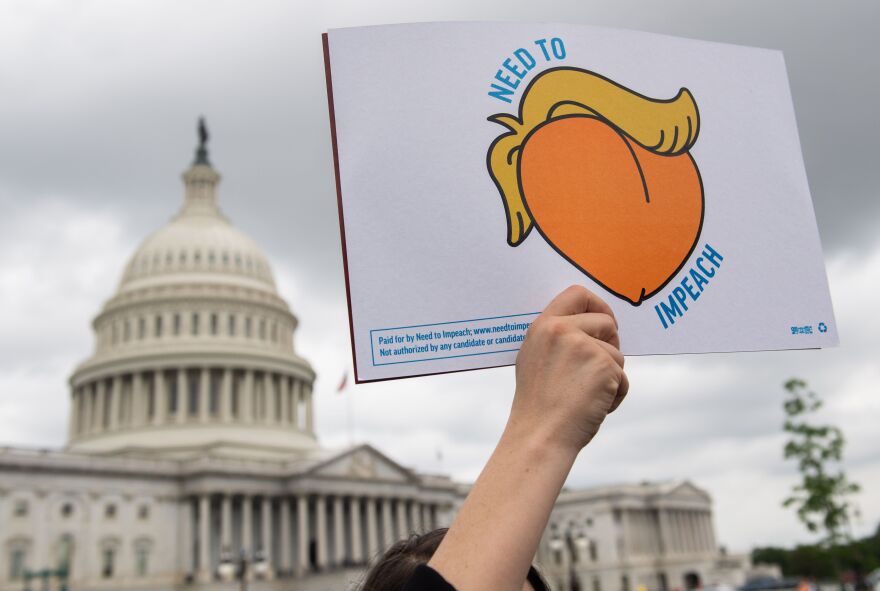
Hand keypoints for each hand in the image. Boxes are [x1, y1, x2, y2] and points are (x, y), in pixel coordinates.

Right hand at [509, 285, 628, 455]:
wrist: (539, 436)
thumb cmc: (538, 406)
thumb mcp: (535, 359)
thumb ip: (557, 338)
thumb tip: (591, 326)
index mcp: (542, 326)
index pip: (577, 294)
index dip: (597, 305)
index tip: (605, 322)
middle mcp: (562, 330)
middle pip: (606, 321)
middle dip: (611, 344)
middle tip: (601, 368)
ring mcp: (584, 346)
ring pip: (616, 353)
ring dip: (611, 376)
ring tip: (587, 397)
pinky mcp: (604, 366)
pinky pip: (623, 377)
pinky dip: (615, 395)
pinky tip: (595, 407)